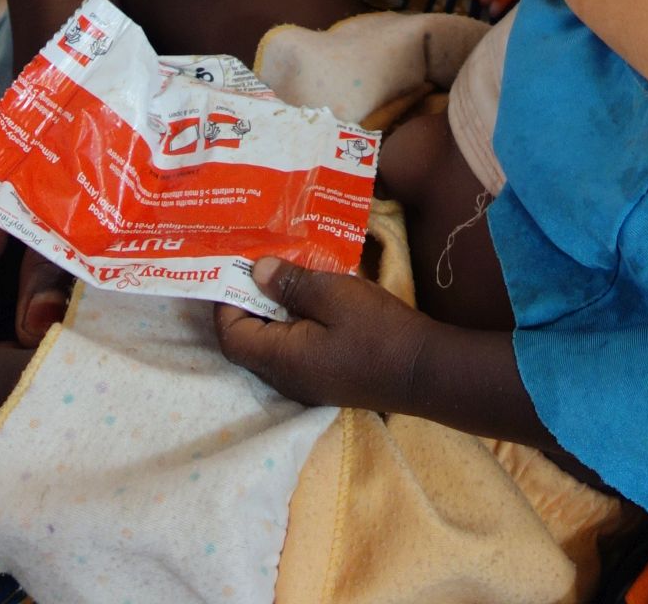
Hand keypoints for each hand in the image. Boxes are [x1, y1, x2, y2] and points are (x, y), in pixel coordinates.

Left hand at [214, 257, 426, 412]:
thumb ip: (292, 285)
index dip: (226, 302)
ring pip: (270, 346)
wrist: (421, 370)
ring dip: (270, 312)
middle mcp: (285, 378)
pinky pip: (291, 350)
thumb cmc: (377, 331)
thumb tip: (256, 271)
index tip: (238, 267)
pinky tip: (307, 299)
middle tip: (259, 264)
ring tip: (282, 275)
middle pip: (248, 343)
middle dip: (247, 303)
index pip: (232, 336)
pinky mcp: (323, 378)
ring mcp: (305, 382)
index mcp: (282, 359)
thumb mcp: (335, 296)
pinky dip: (289, 323)